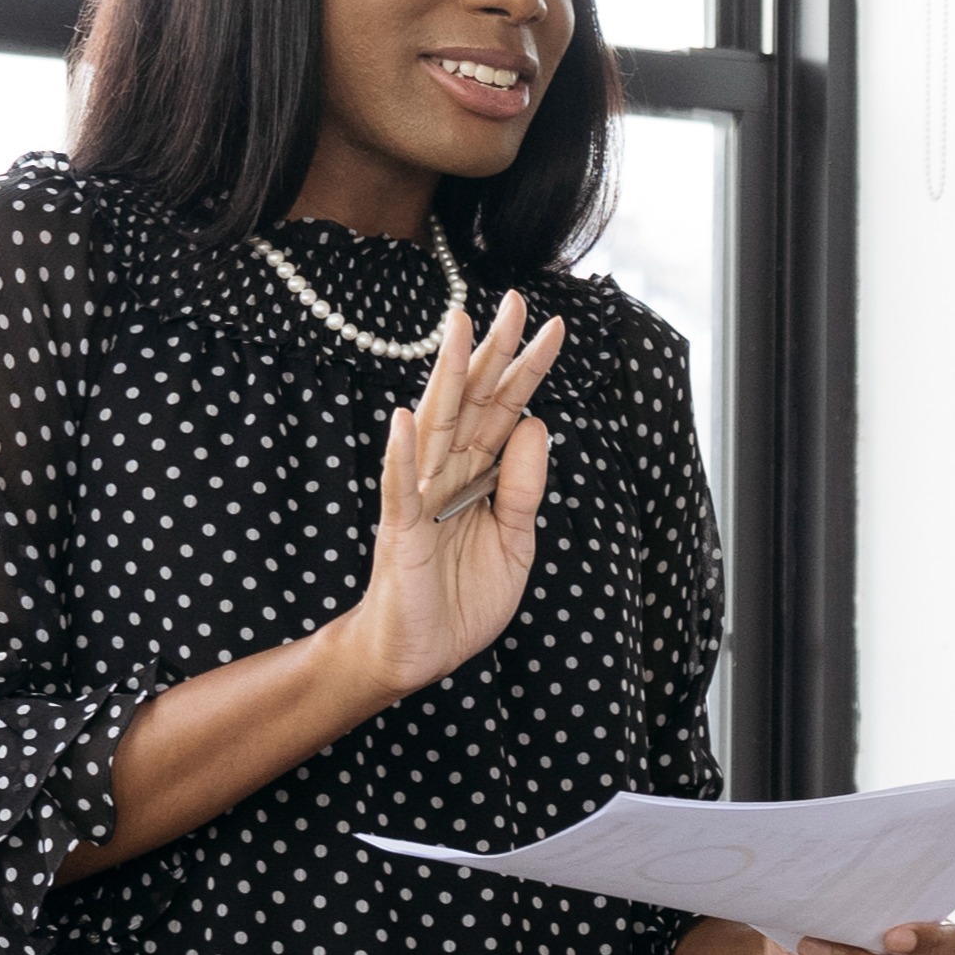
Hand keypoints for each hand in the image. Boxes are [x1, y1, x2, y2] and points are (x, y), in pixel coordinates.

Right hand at [344, 289, 568, 705]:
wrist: (418, 654)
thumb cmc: (460, 599)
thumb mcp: (515, 543)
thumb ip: (523, 488)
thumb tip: (537, 424)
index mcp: (477, 475)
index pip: (506, 410)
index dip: (528, 369)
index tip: (554, 325)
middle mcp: (447, 474)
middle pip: (474, 401)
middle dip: (496, 352)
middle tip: (516, 300)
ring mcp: (420, 498)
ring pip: (436, 426)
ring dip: (448, 377)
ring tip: (460, 329)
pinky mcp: (401, 532)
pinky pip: (401, 487)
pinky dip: (403, 454)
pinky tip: (405, 418)